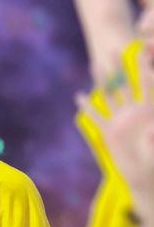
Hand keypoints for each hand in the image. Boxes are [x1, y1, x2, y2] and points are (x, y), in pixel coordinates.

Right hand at [75, 48, 153, 196]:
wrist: (144, 178)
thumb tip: (152, 127)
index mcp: (149, 111)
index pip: (147, 86)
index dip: (144, 70)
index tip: (141, 52)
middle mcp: (134, 112)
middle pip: (126, 85)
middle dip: (120, 67)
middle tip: (114, 48)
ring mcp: (121, 120)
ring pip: (109, 96)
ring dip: (102, 81)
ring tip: (95, 64)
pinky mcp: (109, 132)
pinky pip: (97, 118)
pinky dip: (88, 108)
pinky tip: (79, 97)